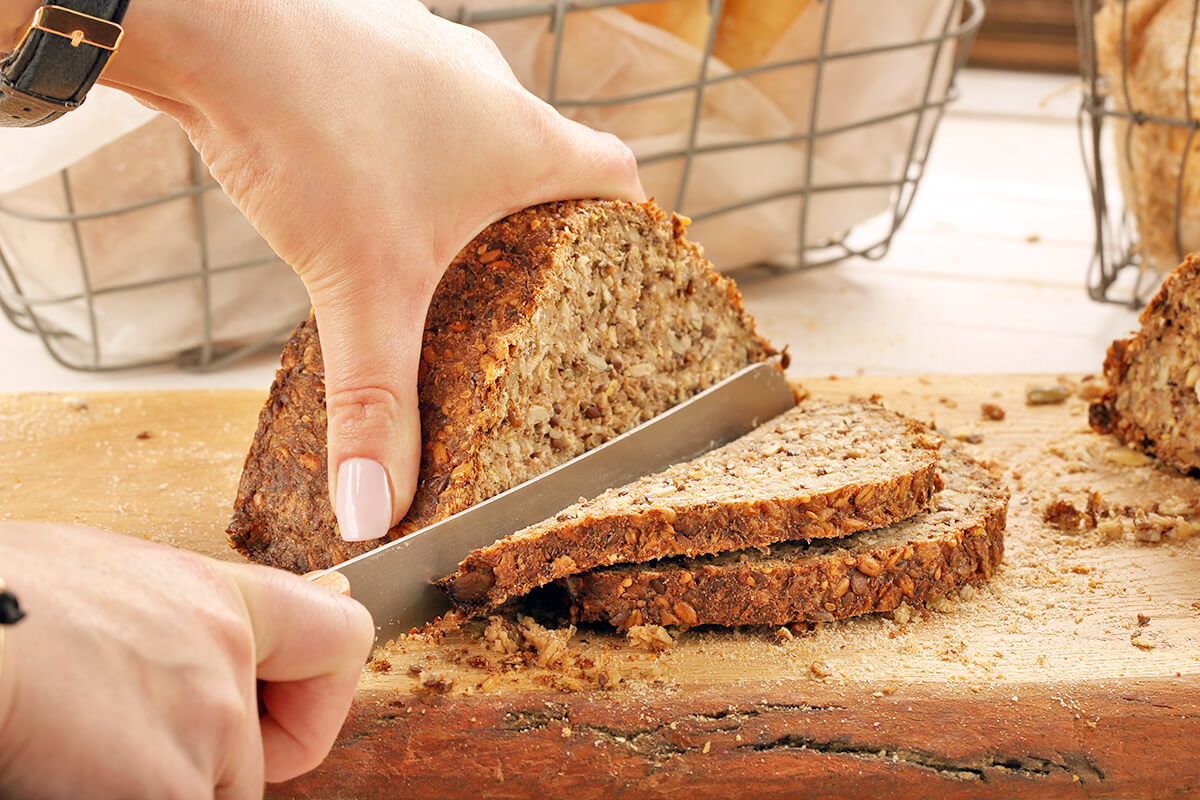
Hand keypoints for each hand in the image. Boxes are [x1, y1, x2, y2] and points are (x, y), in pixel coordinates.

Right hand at [0, 522, 373, 797]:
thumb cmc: (1, 597)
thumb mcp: (105, 583)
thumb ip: (168, 627)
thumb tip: (168, 656)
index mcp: (218, 598)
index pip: (341, 639)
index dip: (320, 694)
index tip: (285, 709)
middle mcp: (229, 659)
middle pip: (253, 760)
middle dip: (199, 773)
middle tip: (115, 742)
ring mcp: (208, 726)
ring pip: (210, 797)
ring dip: (151, 790)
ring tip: (73, 746)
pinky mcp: (169, 789)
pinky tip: (63, 773)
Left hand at [92, 0, 645, 541]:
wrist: (216, 20)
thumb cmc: (315, 130)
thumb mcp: (362, 290)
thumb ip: (374, 406)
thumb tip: (374, 512)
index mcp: (523, 142)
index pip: (617, 177)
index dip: (630, 226)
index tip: (620, 268)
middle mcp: (488, 86)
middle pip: (544, 153)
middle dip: (535, 219)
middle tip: (509, 283)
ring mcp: (426, 53)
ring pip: (471, 121)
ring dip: (462, 175)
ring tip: (427, 242)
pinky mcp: (363, 40)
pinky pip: (406, 96)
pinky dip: (398, 140)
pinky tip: (352, 179)